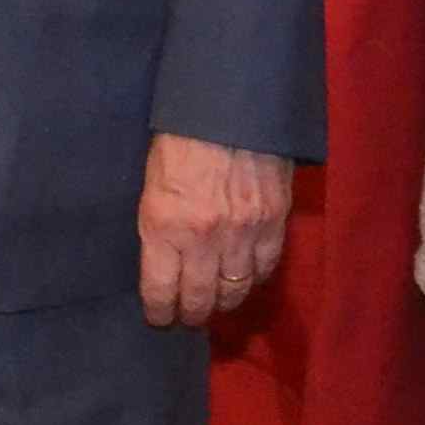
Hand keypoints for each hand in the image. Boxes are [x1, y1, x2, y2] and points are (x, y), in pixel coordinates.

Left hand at [138, 135, 289, 327]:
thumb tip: (164, 263)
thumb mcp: (151, 184)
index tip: (159, 318)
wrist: (228, 105)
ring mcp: (243, 232)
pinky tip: (245, 279)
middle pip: (200, 300)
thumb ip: (159, 227)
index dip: (159, 313)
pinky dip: (254, 279)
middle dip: (191, 314)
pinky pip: (266, 268)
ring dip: (224, 302)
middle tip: (188, 316)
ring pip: (236, 291)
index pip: (160, 291)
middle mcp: (204, 238)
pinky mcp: (274, 221)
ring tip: (216, 303)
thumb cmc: (178, 138)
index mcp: (165, 226)